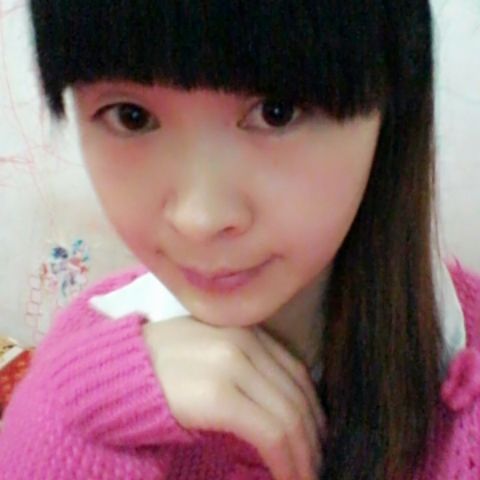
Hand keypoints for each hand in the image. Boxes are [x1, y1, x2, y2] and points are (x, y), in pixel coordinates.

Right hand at [142, 316, 327, 479]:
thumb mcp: (208, 357)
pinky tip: (289, 478)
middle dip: (313, 436)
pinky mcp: (217, 395)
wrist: (111, 373)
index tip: (317, 437)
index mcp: (243, 330)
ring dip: (304, 454)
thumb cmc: (157, 369)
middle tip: (318, 464)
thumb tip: (282, 408)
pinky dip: (286, 460)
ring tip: (308, 477)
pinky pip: (269, 432)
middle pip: (296, 394)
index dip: (313, 409)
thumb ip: (244, 368)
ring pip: (288, 416)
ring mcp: (230, 365)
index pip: (295, 371)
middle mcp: (242, 341)